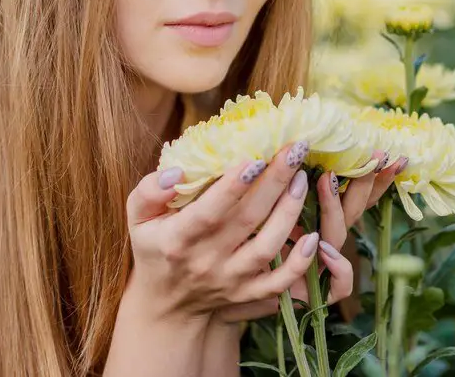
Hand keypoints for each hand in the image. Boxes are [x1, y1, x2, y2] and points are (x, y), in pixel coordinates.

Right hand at [122, 140, 324, 321]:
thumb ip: (149, 191)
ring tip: (302, 179)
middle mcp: (206, 261)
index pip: (209, 211)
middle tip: (295, 150)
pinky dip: (300, 263)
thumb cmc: (155, 247)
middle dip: (275, 182)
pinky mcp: (249, 294)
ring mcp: (231, 280)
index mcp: (178, 239)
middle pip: (247, 220)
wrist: (166, 305)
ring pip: (268, 248)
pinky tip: (315, 236)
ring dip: (289, 212)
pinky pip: (280, 283)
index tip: (255, 157)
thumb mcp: (139, 218)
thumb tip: (175, 173)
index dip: (232, 186)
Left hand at [215, 151, 405, 321]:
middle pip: (352, 210)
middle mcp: (321, 241)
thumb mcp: (250, 208)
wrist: (215, 299)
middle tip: (370, 155)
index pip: (349, 193)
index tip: (386, 150)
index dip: (371, 174)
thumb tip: (275, 141)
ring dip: (335, 208)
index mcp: (311, 219)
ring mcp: (319, 268)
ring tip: (326, 180)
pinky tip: (322, 248)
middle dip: (365, 182)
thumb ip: (266, 182)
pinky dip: (338, 269)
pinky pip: (339, 286)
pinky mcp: (313, 295)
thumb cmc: (230, 247)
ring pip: (339, 237)